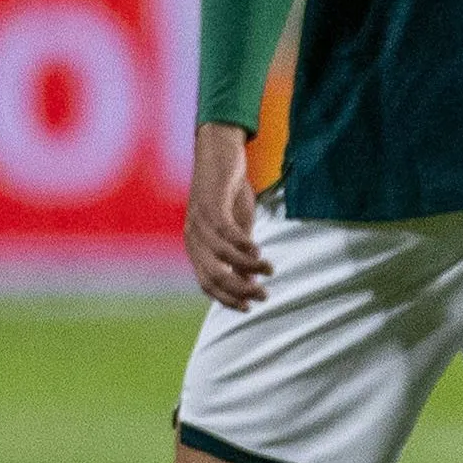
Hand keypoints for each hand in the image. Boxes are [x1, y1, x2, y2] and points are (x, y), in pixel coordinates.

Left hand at [183, 121, 269, 309]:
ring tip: (269, 270)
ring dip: (248, 267)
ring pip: (223, 255)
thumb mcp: (236, 228)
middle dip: (239, 290)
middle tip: (264, 295)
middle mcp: (194, 237)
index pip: (207, 283)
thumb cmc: (227, 193)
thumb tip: (250, 282)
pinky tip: (258, 251)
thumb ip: (239, 254)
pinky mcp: (211, 204)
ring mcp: (200, 221)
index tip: (249, 307)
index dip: (226, 298)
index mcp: (197, 246)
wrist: (218, 154)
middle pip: (214, 274)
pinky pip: (226, 232)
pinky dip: (242, 245)